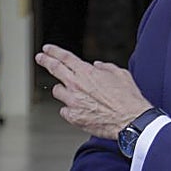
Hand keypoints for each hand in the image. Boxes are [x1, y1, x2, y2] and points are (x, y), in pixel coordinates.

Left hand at [34, 44, 150, 138]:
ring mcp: (73, 102)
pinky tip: (78, 109)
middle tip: (40, 58)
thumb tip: (98, 66)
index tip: (47, 50)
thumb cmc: (128, 99)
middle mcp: (76, 85)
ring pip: (58, 92)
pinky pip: (64, 110)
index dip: (54, 52)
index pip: (64, 57)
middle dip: (45, 61)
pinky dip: (69, 109)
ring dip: (63, 90)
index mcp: (86, 72)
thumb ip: (106, 68)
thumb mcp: (120, 74)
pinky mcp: (73, 117)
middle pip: (54, 69)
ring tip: (71, 93)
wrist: (130, 120)